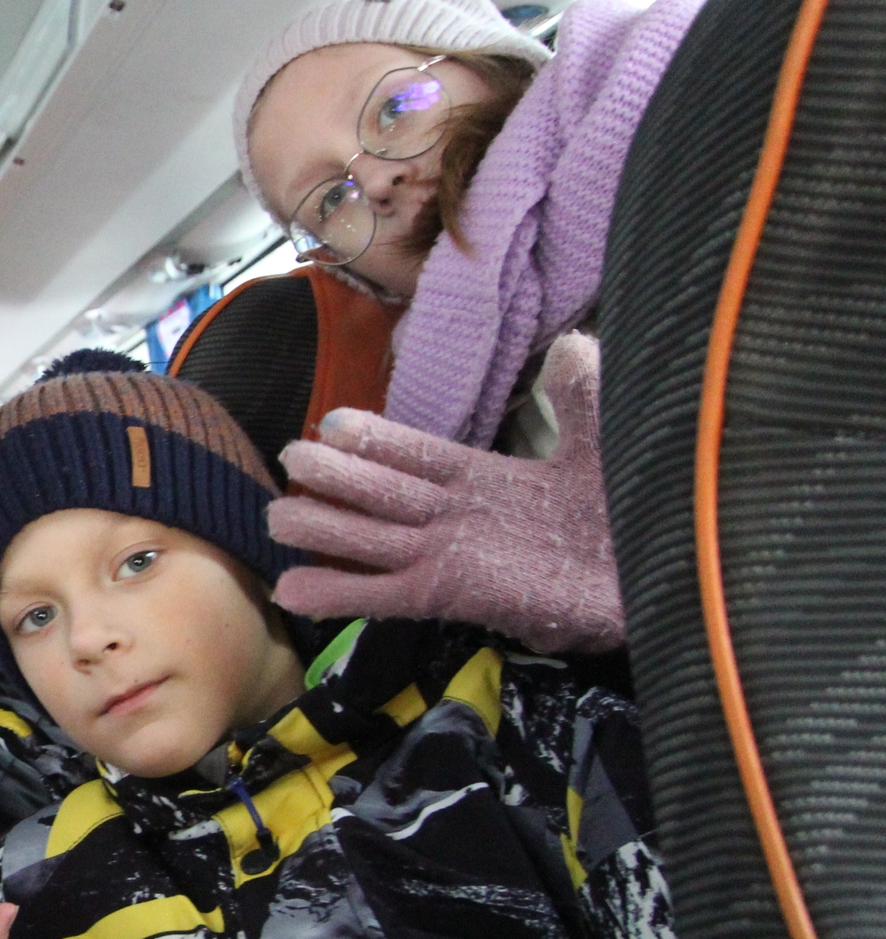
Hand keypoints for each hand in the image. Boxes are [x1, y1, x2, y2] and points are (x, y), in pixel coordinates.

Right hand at [268, 333, 621, 653]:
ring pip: (371, 540)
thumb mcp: (605, 449)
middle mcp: (459, 520)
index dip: (379, 439)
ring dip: (323, 530)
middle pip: (382, 495)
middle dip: (335, 477)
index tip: (334, 420)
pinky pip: (385, 593)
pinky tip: (294, 590)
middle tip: (289, 457)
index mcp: (490, 483)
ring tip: (276, 519)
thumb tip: (572, 342)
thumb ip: (582, 399)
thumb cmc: (635, 522)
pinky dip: (339, 593)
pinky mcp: (453, 595)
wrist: (662, 582)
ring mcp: (450, 559)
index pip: (421, 455)